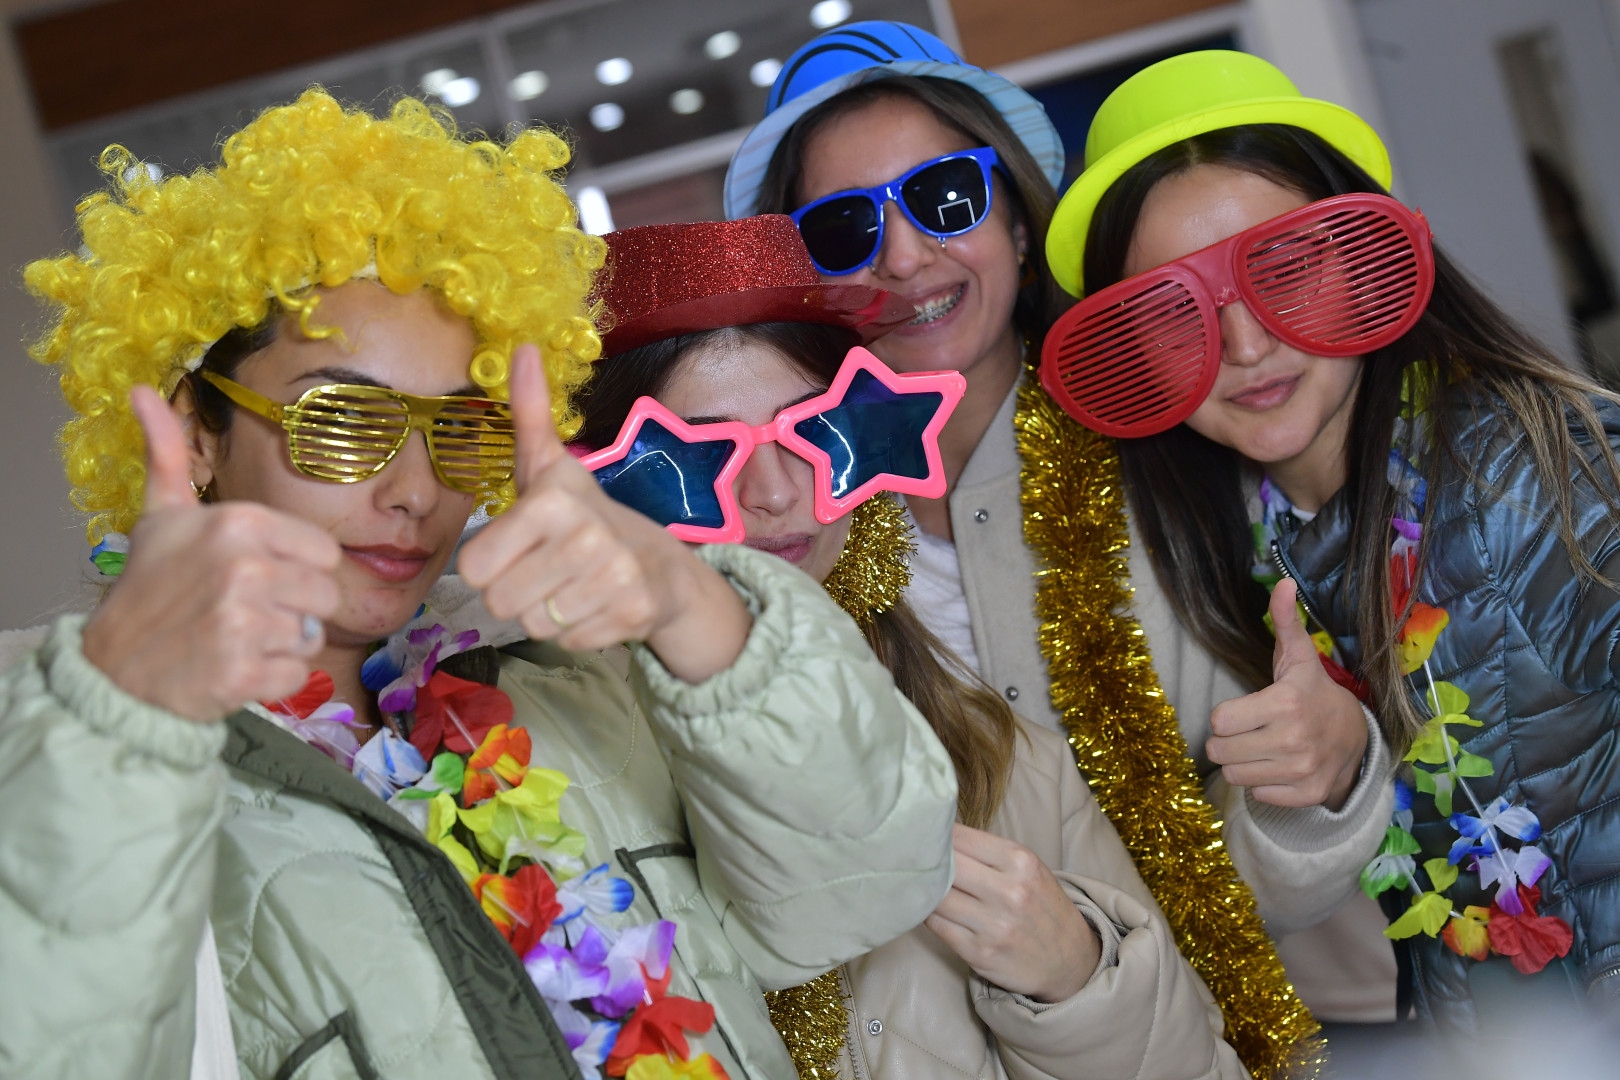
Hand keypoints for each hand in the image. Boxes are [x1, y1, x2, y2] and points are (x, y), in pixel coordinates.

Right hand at [80, 386, 341, 722]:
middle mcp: (246, 569)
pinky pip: (297, 674)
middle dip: (294, 608)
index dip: (298, 568)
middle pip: (326, 595)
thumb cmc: (149, 588)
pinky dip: (271, 677)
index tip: (260, 575)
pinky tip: (234, 666)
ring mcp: (244, 623)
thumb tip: (143, 389)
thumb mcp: (161, 515)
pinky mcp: (244, 673)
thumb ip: (168, 454)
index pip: (324, 553)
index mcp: (239, 524)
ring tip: (237, 637)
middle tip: (245, 610)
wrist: (114, 669)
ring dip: (281, 643)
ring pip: (311, 634)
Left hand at [457, 345, 750, 681]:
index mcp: (552, 501)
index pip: (473, 568)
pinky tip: (596, 605)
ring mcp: (613, 577)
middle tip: (547, 572)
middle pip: (499, 602)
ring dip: (546, 613)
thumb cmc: (588, 515)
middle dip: (517, 594)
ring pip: (532, 625)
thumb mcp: (551, 467)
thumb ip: (528, 413)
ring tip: (572, 587)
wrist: (664, 564)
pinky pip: (569, 642)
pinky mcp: (632, 613)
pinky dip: (579, 631)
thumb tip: (523, 347)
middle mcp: (585, 537)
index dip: (491, 565)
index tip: (521, 549)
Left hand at [925, 824, 1099, 1002]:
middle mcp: (1008, 892)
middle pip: (944, 866)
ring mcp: (993, 925)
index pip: (959, 837)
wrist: (1070, 961)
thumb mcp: (1029, 869)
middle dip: (925, 861)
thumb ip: (989, 853)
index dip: (935, 835)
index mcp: (1020, 862)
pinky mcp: (978, 953)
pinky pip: (936, 925)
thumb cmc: (1042, 907)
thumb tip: (939, 836)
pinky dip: (926, 913)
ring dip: (922, 889)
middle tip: (911, 858)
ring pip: (935, 896)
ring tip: (918, 883)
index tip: (923, 836)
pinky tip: (928, 907)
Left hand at [1206, 578, 1367, 809]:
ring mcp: (1302, 770)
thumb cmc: (1313, 693)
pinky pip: (1257, 795)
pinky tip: (1278, 766)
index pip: (1219, 720)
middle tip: (1248, 732)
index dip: (1226, 716)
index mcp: (1285, 703)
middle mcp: (1294, 739)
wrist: (1357, 737)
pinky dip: (1262, 783)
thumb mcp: (1297, 657)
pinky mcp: (1306, 794)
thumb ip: (1284, 621)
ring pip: (1235, 775)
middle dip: (1227, 741)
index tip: (1244, 711)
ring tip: (1262, 748)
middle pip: (1220, 750)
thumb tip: (1283, 582)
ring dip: (1242, 763)